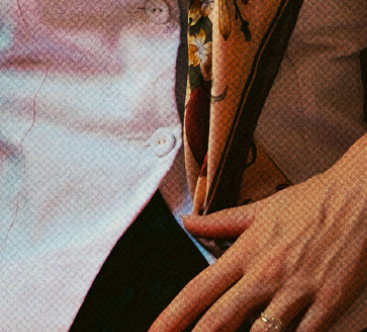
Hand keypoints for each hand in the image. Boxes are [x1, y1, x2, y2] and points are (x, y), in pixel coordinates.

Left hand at [148, 145, 366, 331]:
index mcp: (245, 252)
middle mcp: (265, 274)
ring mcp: (297, 292)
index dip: (173, 317)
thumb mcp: (261, 209)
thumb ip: (221, 222)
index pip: (198, 290)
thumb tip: (187, 223)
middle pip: (221, 319)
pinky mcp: (329, 305)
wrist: (358, 199)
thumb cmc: (311, 202)